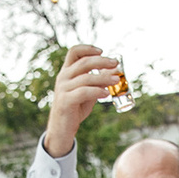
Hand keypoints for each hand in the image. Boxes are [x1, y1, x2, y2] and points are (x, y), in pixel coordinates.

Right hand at [41, 43, 119, 158]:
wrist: (62, 129)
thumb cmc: (75, 108)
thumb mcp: (88, 91)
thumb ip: (98, 81)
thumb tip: (115, 71)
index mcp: (67, 72)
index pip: (74, 52)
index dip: (88, 49)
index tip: (102, 51)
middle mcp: (63, 77)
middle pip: (83, 62)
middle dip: (102, 61)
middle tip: (116, 63)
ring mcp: (63, 89)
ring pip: (86, 77)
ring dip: (103, 77)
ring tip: (116, 80)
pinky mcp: (65, 101)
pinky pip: (83, 92)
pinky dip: (97, 91)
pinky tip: (107, 93)